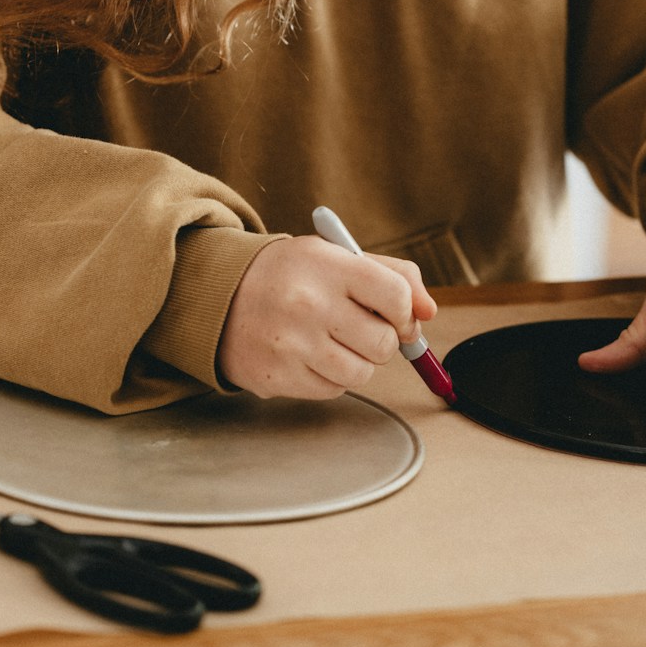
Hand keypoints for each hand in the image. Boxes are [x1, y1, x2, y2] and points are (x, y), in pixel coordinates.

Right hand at [218, 235, 436, 398]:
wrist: (217, 297)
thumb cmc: (287, 275)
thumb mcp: (335, 256)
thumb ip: (391, 275)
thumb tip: (428, 312)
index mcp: (327, 266)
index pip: (397, 296)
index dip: (405, 312)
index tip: (395, 315)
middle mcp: (309, 304)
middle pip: (384, 343)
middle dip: (381, 340)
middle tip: (357, 328)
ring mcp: (292, 344)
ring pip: (363, 373)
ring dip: (357, 362)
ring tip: (331, 342)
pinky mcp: (279, 377)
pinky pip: (333, 389)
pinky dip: (330, 377)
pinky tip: (308, 355)